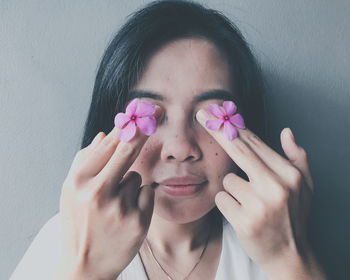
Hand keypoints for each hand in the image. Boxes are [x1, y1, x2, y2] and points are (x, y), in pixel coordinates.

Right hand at [58, 108, 159, 279]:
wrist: (86, 265)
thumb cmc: (78, 221)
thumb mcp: (70, 191)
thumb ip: (85, 160)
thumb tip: (104, 134)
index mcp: (80, 181)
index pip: (107, 145)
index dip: (127, 126)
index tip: (142, 109)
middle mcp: (100, 192)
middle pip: (128, 151)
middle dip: (143, 130)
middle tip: (159, 111)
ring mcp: (121, 208)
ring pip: (138, 175)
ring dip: (130, 183)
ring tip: (115, 204)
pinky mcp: (139, 221)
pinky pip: (147, 193)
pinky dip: (140, 198)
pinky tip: (126, 214)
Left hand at [196, 109, 314, 269]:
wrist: (289, 254)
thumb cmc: (294, 216)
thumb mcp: (304, 185)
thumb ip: (297, 156)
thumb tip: (286, 131)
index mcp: (289, 174)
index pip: (254, 143)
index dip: (233, 126)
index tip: (217, 111)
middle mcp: (275, 187)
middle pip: (237, 149)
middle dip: (216, 130)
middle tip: (200, 114)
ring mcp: (259, 205)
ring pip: (226, 179)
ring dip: (232, 189)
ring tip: (249, 203)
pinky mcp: (244, 221)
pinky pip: (221, 199)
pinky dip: (227, 204)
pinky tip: (242, 214)